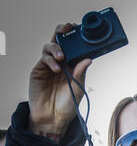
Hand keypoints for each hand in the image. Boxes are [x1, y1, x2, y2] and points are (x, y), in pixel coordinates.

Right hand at [28, 22, 91, 136]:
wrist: (52, 118)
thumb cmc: (67, 106)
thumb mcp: (77, 89)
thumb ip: (80, 73)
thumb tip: (89, 59)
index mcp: (73, 66)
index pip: (75, 47)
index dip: (77, 38)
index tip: (81, 30)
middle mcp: (61, 63)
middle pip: (60, 41)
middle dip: (64, 31)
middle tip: (69, 27)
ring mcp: (50, 65)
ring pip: (50, 46)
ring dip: (57, 47)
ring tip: (61, 57)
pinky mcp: (39, 70)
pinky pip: (44, 58)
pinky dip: (50, 59)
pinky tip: (56, 68)